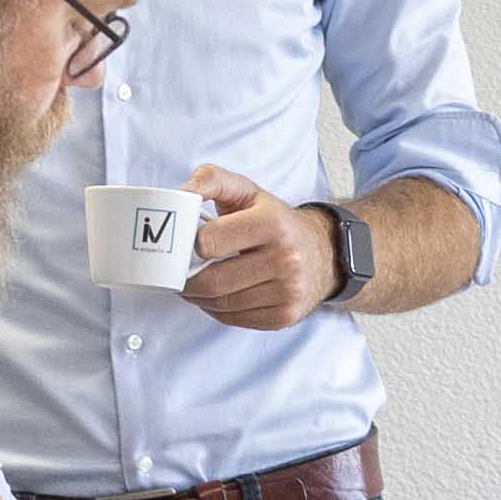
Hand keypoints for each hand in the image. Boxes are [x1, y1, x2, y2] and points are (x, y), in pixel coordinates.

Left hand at [175, 163, 342, 331]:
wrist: (323, 251)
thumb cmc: (274, 219)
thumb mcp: (247, 190)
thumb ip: (211, 180)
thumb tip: (182, 192)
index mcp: (272, 223)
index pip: (209, 242)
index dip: (190, 245)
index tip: (187, 244)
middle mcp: (285, 259)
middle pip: (212, 281)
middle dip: (186, 279)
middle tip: (177, 273)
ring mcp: (288, 291)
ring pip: (221, 304)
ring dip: (198, 297)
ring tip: (195, 283)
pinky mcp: (285, 315)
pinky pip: (234, 319)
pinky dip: (216, 310)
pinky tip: (216, 296)